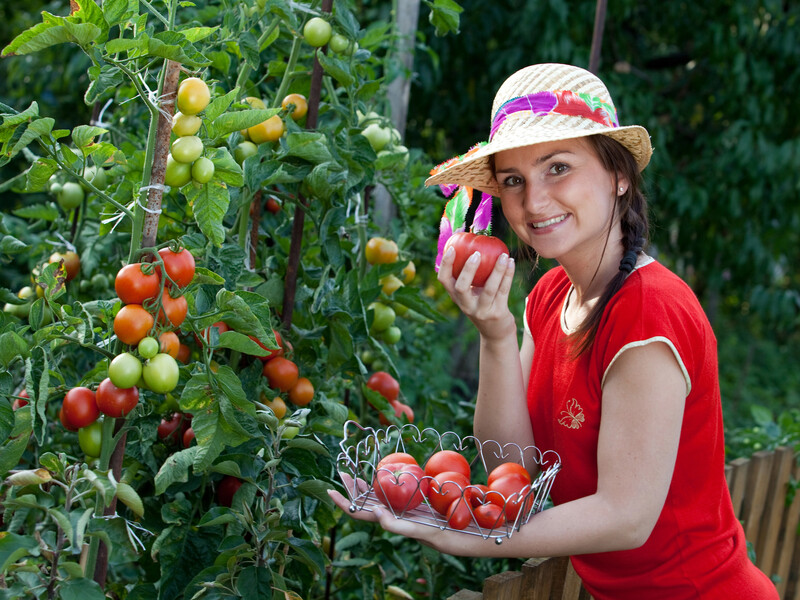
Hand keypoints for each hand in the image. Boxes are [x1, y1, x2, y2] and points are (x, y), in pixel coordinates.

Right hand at [328, 473, 500, 556]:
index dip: (358, 492)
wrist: (494, 530)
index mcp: (411, 513)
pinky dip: (391, 522)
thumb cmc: (473, 509)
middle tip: (332, 489)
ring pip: (384, 522)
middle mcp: (411, 523)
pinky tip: (379, 514)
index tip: (343, 476)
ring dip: (364, 512)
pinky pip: (407, 529)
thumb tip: (425, 463)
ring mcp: (419, 531)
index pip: (377, 502)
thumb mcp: (447, 491)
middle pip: (371, 514)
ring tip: (348, 502)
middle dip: (350, 502)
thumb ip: (433, 483)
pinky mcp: (432, 536)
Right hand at [437, 246, 516, 339]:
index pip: (444, 280)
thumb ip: (470, 275)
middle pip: (461, 288)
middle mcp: (466, 305)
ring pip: (489, 289)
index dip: (445, 264)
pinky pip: (503, 291)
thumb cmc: (483, 304)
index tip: (451, 248)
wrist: (496, 332)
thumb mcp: (472, 293)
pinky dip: (508, 275)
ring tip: (504, 255)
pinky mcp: (497, 313)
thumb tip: (472, 244)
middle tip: (477, 253)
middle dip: (468, 270)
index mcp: (456, 297)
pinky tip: (511, 262)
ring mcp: (481, 311)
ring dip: (497, 270)